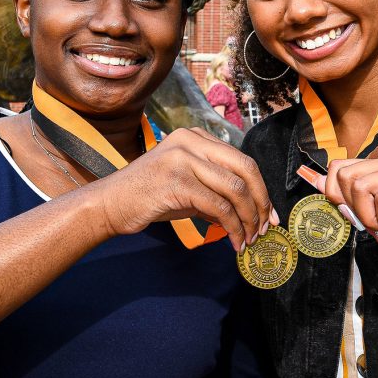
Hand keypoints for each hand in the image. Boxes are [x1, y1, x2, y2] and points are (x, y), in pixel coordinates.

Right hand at [92, 128, 276, 250]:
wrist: (109, 204)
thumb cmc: (148, 196)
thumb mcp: (187, 185)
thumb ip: (216, 189)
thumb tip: (251, 211)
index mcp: (196, 137)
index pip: (241, 159)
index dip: (261, 188)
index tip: (268, 213)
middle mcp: (191, 141)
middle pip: (245, 168)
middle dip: (260, 202)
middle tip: (265, 227)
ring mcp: (183, 159)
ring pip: (235, 188)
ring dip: (248, 219)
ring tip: (249, 238)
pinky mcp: (177, 182)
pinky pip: (218, 206)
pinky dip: (232, 227)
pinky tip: (233, 241)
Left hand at [321, 154, 377, 268]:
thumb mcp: (369, 219)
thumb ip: (346, 200)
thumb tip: (316, 181)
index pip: (339, 167)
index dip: (335, 193)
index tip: (351, 214)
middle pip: (347, 176)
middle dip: (354, 208)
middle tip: (374, 224)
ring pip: (363, 187)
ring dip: (371, 217)